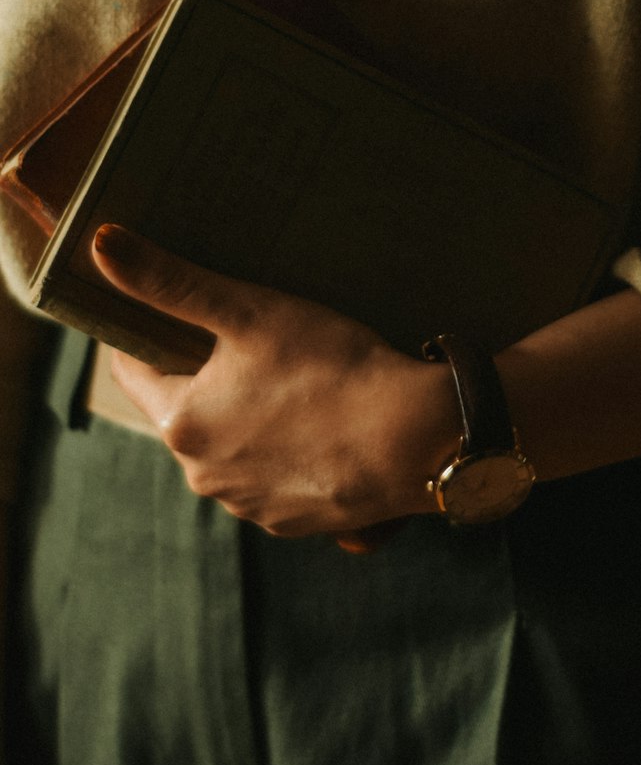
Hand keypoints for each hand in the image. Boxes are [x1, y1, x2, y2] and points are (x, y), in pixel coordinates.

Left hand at [91, 226, 460, 539]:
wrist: (415, 440)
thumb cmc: (330, 369)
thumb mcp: (249, 311)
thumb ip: (171, 281)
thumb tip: (100, 244)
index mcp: (182, 424)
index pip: (134, 373)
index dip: (145, 334)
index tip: (166, 308)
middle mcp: (205, 476)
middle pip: (186, 410)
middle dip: (207, 374)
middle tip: (247, 334)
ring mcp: (251, 504)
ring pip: (232, 446)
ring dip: (248, 416)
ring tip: (293, 377)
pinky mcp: (297, 520)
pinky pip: (276, 476)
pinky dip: (289, 449)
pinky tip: (323, 420)